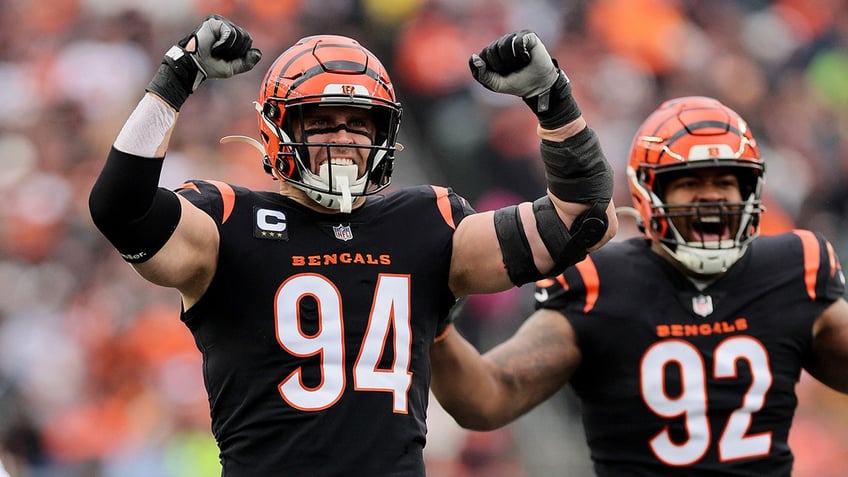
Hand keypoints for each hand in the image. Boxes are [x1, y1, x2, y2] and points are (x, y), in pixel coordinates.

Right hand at [146, 14, 261, 110]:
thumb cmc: (210, 66)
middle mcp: (227, 28)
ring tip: (216, 51)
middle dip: (236, 52)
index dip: (241, 54)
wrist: (194, 65)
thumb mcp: (233, 67)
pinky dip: (224, 44)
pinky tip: (214, 47)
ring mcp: (221, 23)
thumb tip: (259, 53)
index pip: (248, 42)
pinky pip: (230, 33)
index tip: (226, 59)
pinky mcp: (215, 22)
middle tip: (220, 55)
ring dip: (229, 49)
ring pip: (240, 35)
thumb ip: (247, 62)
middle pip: (247, 38)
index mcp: (232, 37)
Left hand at [469, 30, 579, 129]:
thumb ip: (481, 74)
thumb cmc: (518, 84)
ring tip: (521, 63)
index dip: (491, 69)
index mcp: (493, 52)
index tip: (502, 75)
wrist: (540, 86)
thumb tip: (474, 57)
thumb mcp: (496, 84)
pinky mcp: (527, 36)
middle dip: (501, 65)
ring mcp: (515, 37)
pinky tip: (527, 57)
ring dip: (511, 60)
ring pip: (502, 45)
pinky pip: (516, 42)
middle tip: (513, 70)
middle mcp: (503, 42)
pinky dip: (521, 54)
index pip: (482, 55)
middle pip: (490, 50)